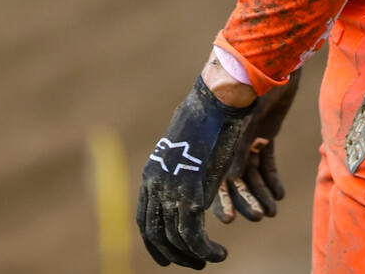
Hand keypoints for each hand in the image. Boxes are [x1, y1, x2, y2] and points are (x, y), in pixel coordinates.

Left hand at [137, 78, 257, 268]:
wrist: (216, 105)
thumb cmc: (206, 119)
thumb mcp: (186, 146)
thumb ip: (181, 165)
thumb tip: (186, 172)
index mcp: (151, 175)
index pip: (145, 220)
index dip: (155, 243)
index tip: (167, 257)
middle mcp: (156, 186)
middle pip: (156, 234)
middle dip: (173, 255)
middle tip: (192, 264)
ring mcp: (172, 192)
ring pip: (176, 239)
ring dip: (193, 256)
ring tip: (209, 260)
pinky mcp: (192, 197)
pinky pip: (194, 237)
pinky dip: (206, 251)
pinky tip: (219, 253)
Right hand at [212, 68, 301, 222]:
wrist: (264, 58)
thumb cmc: (241, 88)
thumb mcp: (238, 121)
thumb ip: (233, 150)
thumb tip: (228, 182)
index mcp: (212, 138)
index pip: (210, 177)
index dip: (220, 199)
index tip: (228, 219)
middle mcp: (225, 141)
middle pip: (233, 179)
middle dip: (245, 200)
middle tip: (258, 217)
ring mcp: (245, 135)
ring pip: (251, 173)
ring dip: (260, 193)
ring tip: (272, 211)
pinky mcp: (265, 129)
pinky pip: (266, 159)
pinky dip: (272, 178)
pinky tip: (280, 195)